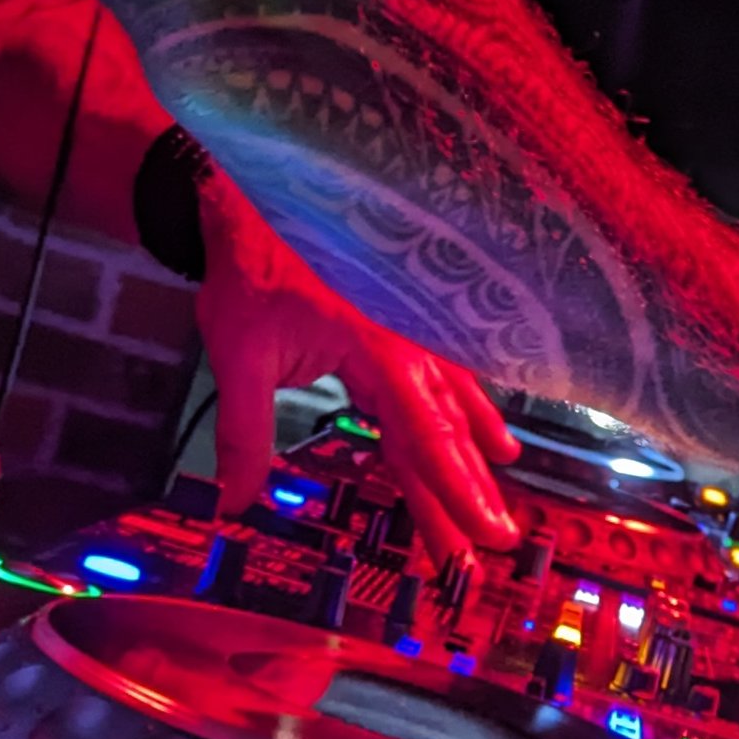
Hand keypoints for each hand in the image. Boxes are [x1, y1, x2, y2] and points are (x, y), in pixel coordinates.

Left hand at [196, 175, 520, 563]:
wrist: (253, 196)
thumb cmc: (249, 271)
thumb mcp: (238, 355)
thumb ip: (245, 435)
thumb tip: (235, 503)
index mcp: (378, 353)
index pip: (425, 438)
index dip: (455, 493)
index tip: (483, 536)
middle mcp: (407, 343)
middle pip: (446, 430)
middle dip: (470, 489)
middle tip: (495, 542)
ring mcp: (409, 327)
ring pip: (451, 397)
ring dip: (475, 441)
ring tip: (503, 469)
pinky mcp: (399, 317)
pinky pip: (444, 368)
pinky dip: (464, 397)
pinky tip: (478, 413)